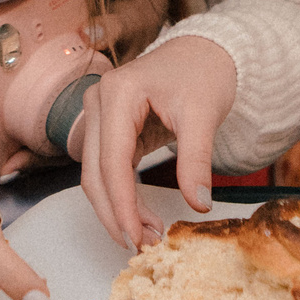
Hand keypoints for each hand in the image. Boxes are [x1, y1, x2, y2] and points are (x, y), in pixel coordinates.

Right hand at [78, 34, 236, 250]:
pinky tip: (141, 217)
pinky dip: (122, 196)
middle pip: (94, 172)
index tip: (138, 238)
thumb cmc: (204, 74)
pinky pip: (108, 169)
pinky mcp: (108, 127)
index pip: (112, 161)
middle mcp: (99, 101)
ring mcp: (99, 114)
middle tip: (142, 247)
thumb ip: (197, 161)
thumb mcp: (204, 115)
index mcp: (118, 93)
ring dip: (117, 209)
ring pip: (95, 175)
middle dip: (116, 214)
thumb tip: (199, 204)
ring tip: (146, 236)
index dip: (122, 205)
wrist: (205, 52)